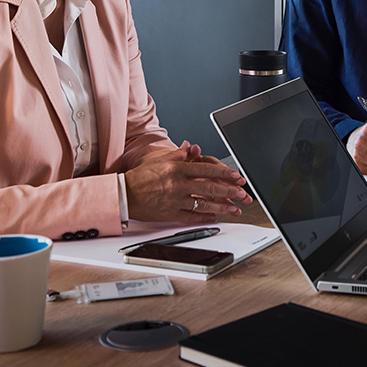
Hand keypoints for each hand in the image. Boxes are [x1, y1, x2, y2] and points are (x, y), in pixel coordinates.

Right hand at [125, 142, 252, 222]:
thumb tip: (191, 149)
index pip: (206, 169)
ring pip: (204, 204)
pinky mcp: (170, 214)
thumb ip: (177, 156)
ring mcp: (175, 200)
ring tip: (234, 208)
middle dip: (229, 190)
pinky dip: (204, 217)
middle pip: (209, 187)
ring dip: (222, 207)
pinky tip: (215, 217)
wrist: (124, 195)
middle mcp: (177, 184)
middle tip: (242, 193)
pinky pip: (191, 216)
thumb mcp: (159, 161)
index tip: (236, 175)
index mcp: (176, 169)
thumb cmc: (140, 177)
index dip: (224, 172)